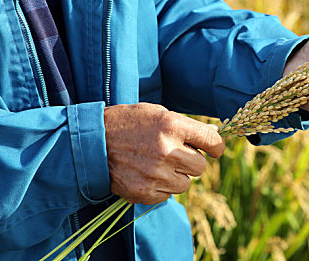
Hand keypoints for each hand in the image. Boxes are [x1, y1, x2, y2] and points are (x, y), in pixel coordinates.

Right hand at [104, 103, 224, 204]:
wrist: (92, 142)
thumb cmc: (128, 123)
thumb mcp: (157, 113)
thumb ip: (186, 126)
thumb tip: (214, 135)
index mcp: (172, 126)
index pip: (212, 142)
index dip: (217, 147)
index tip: (214, 149)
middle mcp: (167, 150)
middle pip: (200, 167)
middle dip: (192, 161)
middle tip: (176, 154)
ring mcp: (155, 174)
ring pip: (185, 184)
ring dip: (177, 176)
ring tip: (157, 164)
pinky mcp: (144, 191)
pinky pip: (168, 195)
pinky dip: (161, 187)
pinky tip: (146, 173)